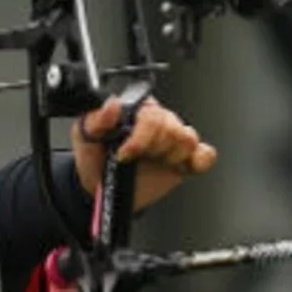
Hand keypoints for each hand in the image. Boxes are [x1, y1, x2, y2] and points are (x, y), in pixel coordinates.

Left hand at [70, 96, 215, 212]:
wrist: (100, 186)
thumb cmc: (94, 156)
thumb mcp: (85, 135)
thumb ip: (97, 119)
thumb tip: (113, 105)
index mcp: (137, 109)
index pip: (152, 116)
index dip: (140, 138)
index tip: (124, 154)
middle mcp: (159, 120)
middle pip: (173, 129)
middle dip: (152, 150)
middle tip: (135, 159)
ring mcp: (173, 139)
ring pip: (189, 140)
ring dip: (170, 156)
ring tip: (153, 162)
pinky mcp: (185, 158)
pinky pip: (206, 154)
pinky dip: (198, 161)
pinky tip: (182, 166)